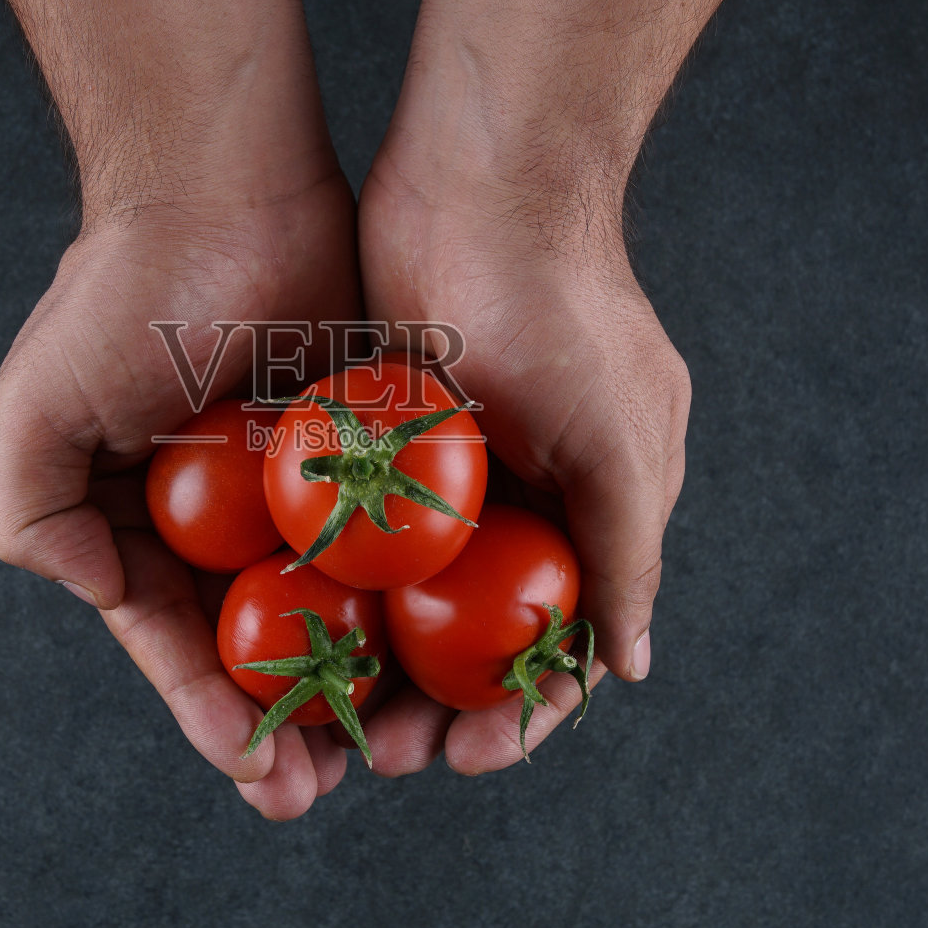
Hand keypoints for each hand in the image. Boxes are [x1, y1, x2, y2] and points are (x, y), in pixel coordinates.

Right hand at [0, 168, 363, 819]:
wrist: (225, 185)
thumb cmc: (122, 294)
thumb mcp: (35, 410)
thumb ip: (33, 517)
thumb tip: (107, 600)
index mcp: (142, 522)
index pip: (177, 643)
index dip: (213, 716)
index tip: (260, 777)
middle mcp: (222, 516)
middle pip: (261, 642)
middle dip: (289, 724)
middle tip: (332, 787)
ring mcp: (299, 483)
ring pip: (335, 604)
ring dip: (357, 679)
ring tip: (393, 745)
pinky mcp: (367, 443)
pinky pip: (391, 535)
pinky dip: (408, 594)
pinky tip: (438, 648)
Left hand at [354, 130, 690, 775]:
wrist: (480, 168)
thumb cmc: (558, 299)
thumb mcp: (618, 439)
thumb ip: (625, 552)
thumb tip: (626, 667)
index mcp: (598, 501)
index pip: (562, 639)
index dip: (519, 712)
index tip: (464, 759)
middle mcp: (532, 490)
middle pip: (480, 630)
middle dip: (435, 701)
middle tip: (377, 753)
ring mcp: (462, 459)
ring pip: (420, 591)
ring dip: (383, 656)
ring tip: (334, 709)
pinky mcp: (397, 423)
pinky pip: (370, 524)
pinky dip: (347, 580)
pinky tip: (301, 622)